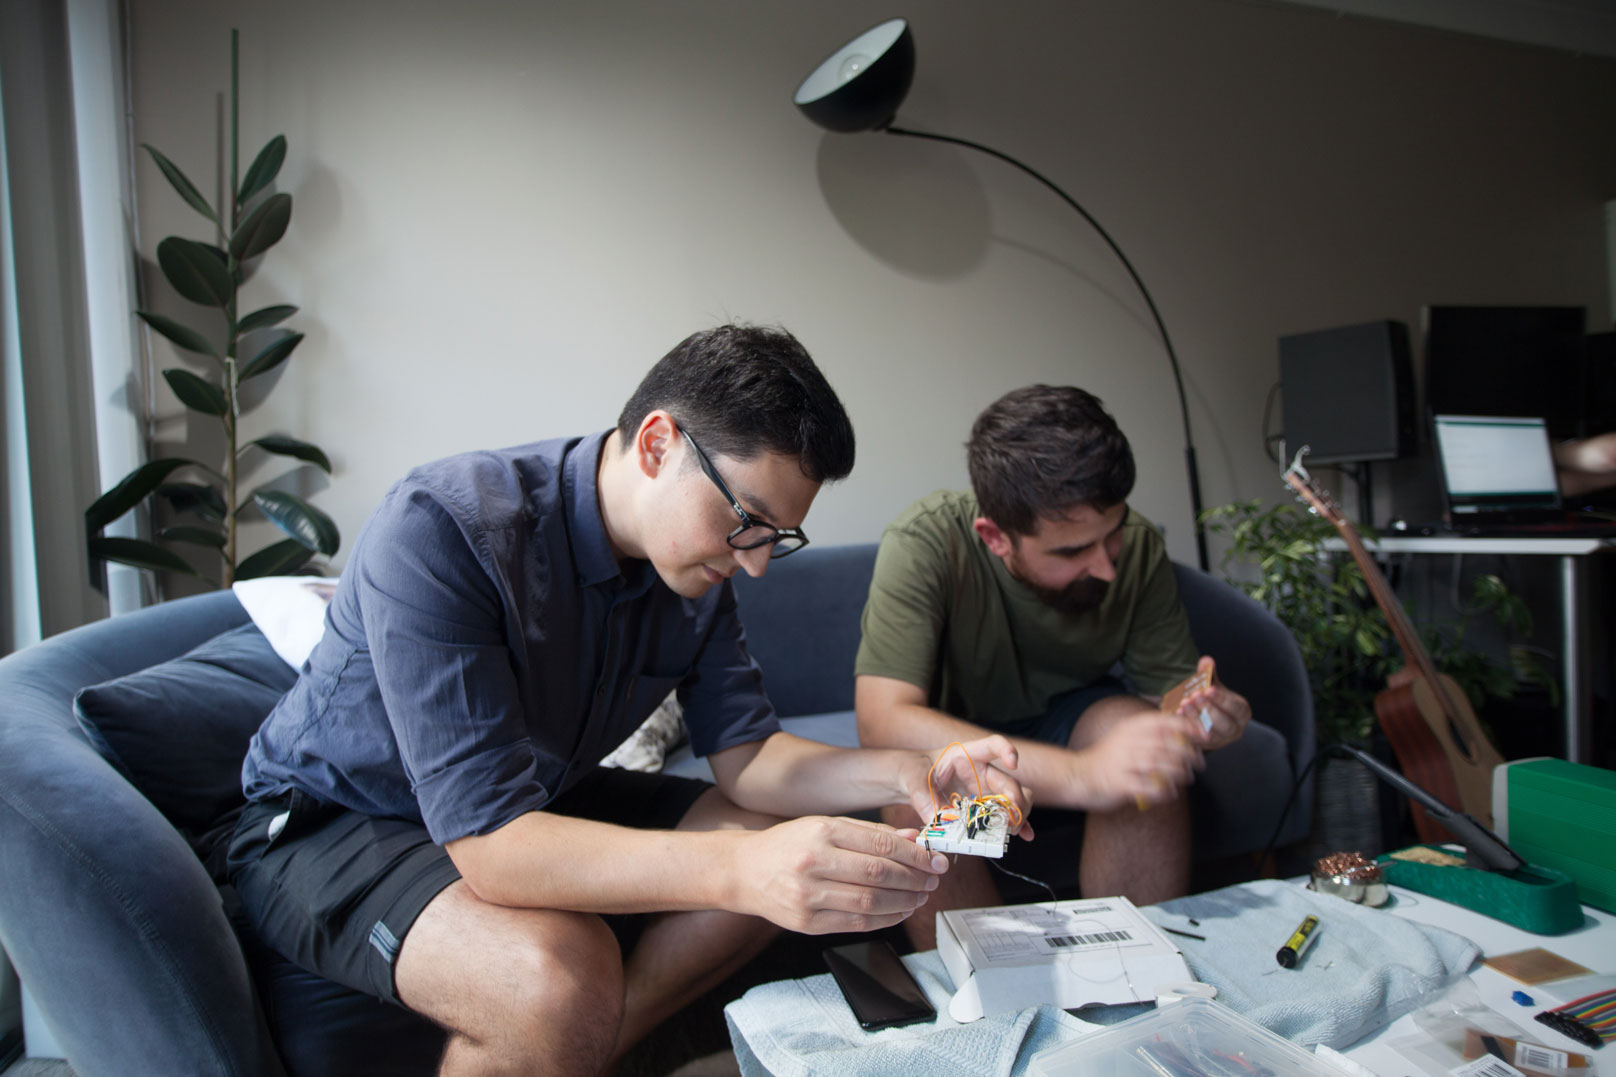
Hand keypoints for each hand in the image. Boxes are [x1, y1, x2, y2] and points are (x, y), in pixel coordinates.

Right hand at [732, 815, 949, 934]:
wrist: (744, 871)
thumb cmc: (789, 845)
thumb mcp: (826, 826)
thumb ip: (870, 833)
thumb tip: (914, 840)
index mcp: (821, 831)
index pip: (880, 845)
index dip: (916, 855)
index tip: (936, 860)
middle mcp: (813, 862)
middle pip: (878, 874)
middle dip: (914, 879)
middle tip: (933, 879)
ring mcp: (808, 896)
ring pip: (870, 902)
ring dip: (904, 901)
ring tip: (920, 896)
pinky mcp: (807, 923)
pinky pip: (856, 924)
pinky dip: (885, 920)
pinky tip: (899, 911)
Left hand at [899, 736, 1033, 841]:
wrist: (912, 782)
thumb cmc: (914, 771)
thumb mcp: (911, 778)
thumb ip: (921, 795)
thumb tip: (934, 820)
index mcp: (965, 755)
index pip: (992, 745)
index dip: (1006, 750)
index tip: (1014, 763)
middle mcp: (981, 772)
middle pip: (1009, 782)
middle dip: (1016, 800)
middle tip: (1011, 820)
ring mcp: (985, 790)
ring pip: (1014, 799)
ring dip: (1017, 815)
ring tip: (1011, 831)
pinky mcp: (984, 807)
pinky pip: (1006, 815)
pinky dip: (1015, 825)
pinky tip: (1024, 835)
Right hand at [1073, 712, 1203, 810]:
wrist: (1078, 775)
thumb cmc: (1109, 758)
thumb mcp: (1126, 736)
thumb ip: (1152, 733)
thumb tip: (1185, 734)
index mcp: (1131, 727)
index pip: (1165, 721)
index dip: (1189, 727)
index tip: (1204, 736)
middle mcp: (1127, 742)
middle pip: (1167, 744)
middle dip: (1189, 754)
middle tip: (1199, 763)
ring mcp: (1122, 763)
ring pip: (1160, 765)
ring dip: (1179, 773)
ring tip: (1187, 778)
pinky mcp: (1119, 783)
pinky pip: (1148, 787)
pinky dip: (1164, 791)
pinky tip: (1170, 793)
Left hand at [1176, 656, 1250, 750]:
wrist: (1203, 717)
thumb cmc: (1211, 699)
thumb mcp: (1212, 685)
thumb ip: (1209, 674)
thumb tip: (1207, 660)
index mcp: (1241, 713)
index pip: (1236, 708)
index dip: (1222, 699)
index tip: (1208, 689)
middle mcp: (1234, 729)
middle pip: (1225, 724)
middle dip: (1209, 709)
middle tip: (1194, 696)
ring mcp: (1220, 740)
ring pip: (1210, 733)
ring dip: (1196, 717)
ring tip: (1183, 703)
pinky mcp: (1205, 746)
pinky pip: (1197, 739)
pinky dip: (1188, 726)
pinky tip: (1178, 713)